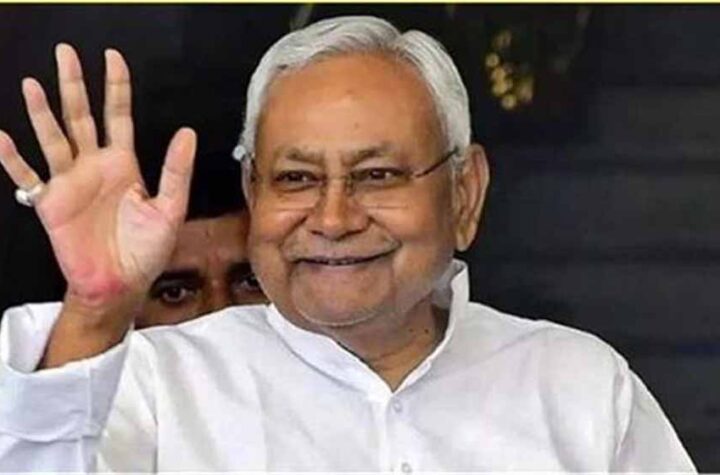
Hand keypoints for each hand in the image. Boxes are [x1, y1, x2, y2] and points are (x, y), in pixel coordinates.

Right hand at [0, 44, 195, 308]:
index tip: (112, 57)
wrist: (121, 284)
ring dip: (42, 113)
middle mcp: (94, 166)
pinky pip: (28, 177)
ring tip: (33, 84)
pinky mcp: (50, 203)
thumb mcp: (170, 209)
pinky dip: (13, 160)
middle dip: (74, 85)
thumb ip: (176, 171)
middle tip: (65, 52)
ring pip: (53, 138)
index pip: (118, 116)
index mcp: (124, 164)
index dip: (116, 87)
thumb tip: (187, 132)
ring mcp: (70, 182)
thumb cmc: (146, 250)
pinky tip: (2, 138)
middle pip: (81, 117)